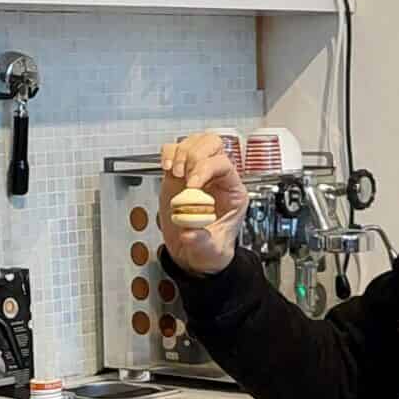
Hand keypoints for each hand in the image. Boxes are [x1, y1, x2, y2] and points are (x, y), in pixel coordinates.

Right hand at [158, 133, 248, 274]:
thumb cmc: (210, 250)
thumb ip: (201, 242)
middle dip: (194, 154)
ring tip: (174, 173)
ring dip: (180, 153)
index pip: (224, 164)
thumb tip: (189, 232)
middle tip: (181, 174)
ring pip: (194, 142)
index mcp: (232, 191)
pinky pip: (174, 151)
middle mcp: (216, 177)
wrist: (195, 255)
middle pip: (212, 144)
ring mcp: (197, 173)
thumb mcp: (210, 251)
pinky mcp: (178, 176)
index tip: (190, 185)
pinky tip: (166, 168)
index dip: (205, 169)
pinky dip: (168, 154)